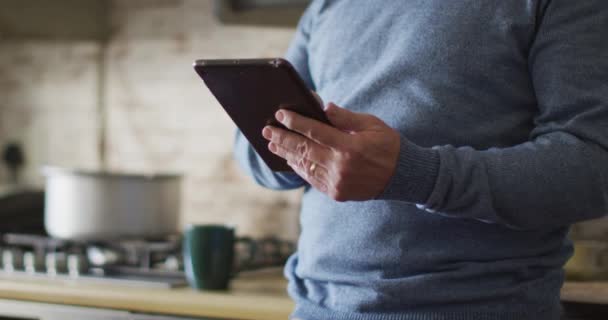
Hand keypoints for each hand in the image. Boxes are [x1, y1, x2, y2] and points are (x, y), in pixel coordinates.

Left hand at [262, 102, 400, 200]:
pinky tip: (291, 159)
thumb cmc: (388, 145)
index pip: (314, 131)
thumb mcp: (371, 125)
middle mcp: (341, 166)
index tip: (280, 114)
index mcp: (349, 146)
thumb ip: (345, 117)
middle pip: (304, 149)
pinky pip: (312, 179)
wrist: (403, 176)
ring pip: (304, 166)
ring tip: (273, 144)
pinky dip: (299, 168)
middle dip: (282, 138)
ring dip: (287, 154)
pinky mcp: (336, 193)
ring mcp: (337, 182)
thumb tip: (322, 107)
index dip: (295, 122)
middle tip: (266, 130)